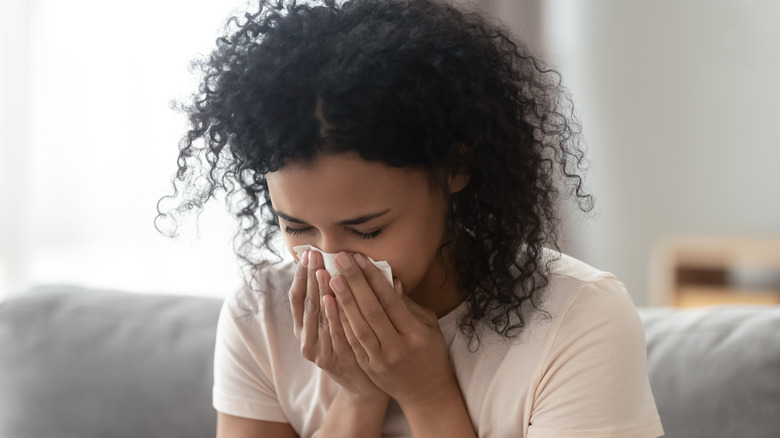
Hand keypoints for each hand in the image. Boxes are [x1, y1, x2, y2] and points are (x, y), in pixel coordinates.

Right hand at [289, 250, 387, 402]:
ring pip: (317, 317)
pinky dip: (332, 316)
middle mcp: (306, 339)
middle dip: (309, 277)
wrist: (365, 386)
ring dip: (319, 292)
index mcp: (305, 327)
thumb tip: (352, 262)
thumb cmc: (355, 346)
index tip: (306, 253)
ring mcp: (318, 351)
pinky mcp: (332, 361)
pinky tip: (332, 299)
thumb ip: (342, 296)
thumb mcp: (342, 321)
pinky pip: (332, 334)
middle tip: (313, 254)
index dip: (300, 275)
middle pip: (305, 303)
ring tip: (322, 270)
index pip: (297, 296)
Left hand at [329, 252, 460, 408]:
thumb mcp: (428, 325)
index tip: (360, 258)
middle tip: (340, 259)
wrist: (425, 392)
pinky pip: (351, 341)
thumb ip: (408, 304)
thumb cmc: (430, 352)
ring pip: (358, 326)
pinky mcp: (368, 366)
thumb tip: (390, 280)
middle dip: (354, 282)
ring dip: (342, 301)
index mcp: (416, 334)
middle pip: (371, 311)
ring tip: (331, 278)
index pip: (390, 301)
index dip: (374, 278)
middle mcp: (397, 347)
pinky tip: (331, 304)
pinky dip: (341, 322)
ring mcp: (380, 359)